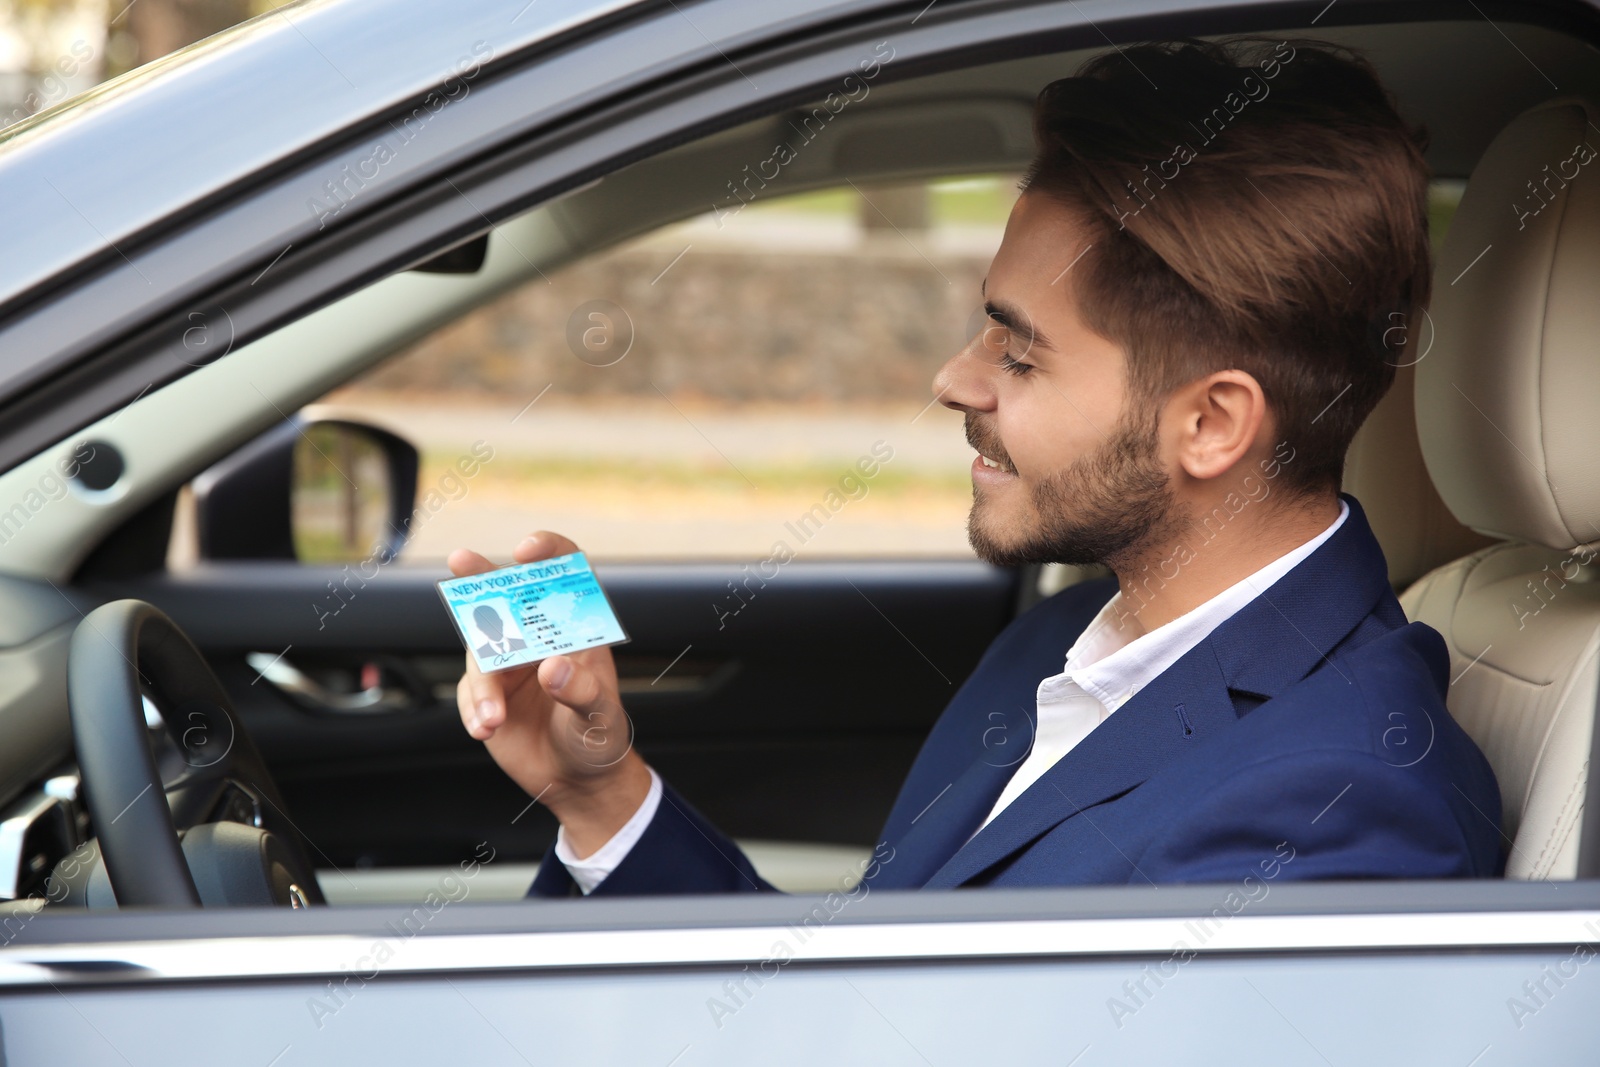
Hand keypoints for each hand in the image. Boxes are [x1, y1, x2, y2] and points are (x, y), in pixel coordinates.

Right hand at [449, 531, 650, 854]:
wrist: (576, 780)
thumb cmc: (599, 737)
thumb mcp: (598, 716)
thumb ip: (579, 690)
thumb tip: (552, 667)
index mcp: (575, 630)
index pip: (566, 575)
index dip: (549, 552)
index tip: (528, 550)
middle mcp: (539, 638)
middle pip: (506, 595)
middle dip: (482, 575)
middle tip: (461, 560)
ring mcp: (509, 663)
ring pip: (481, 651)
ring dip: (483, 686)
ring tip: (493, 719)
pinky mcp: (487, 692)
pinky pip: (469, 691)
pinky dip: (473, 708)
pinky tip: (485, 728)